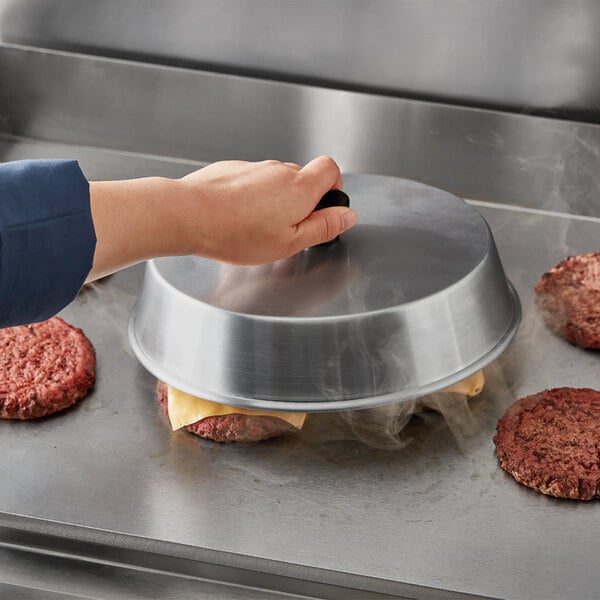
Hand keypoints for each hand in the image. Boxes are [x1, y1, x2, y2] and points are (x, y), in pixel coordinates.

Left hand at [177, 156, 356, 264]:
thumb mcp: (290, 242)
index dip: (334, 187)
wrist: (188, 215)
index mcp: (299, 187)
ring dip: (274, 200)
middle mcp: (278, 170)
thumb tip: (347, 216)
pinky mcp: (231, 169)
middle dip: (301, 200)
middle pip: (303, 177)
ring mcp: (253, 167)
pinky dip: (250, 197)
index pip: (331, 169)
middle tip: (286, 228)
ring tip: (256, 227)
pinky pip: (251, 181)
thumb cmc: (235, 233)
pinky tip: (237, 218)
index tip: (324, 208)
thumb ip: (323, 227)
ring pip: (275, 181)